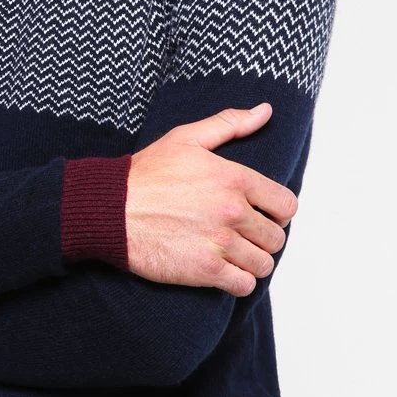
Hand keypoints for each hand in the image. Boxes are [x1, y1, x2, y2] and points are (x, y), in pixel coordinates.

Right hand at [126, 103, 296, 296]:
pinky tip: (223, 272)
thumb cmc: (146, 174)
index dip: (277, 212)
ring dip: (252, 262)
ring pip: (263, 264)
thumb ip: (230, 124)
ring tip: (234, 255)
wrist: (110, 209)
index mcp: (234, 179)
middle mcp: (232, 212)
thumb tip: (265, 111)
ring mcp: (220, 243)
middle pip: (276, 238)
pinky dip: (238, 282)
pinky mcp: (205, 270)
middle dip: (263, 238)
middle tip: (244, 236)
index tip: (263, 214)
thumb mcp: (187, 138)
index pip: (286, 205)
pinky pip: (243, 285)